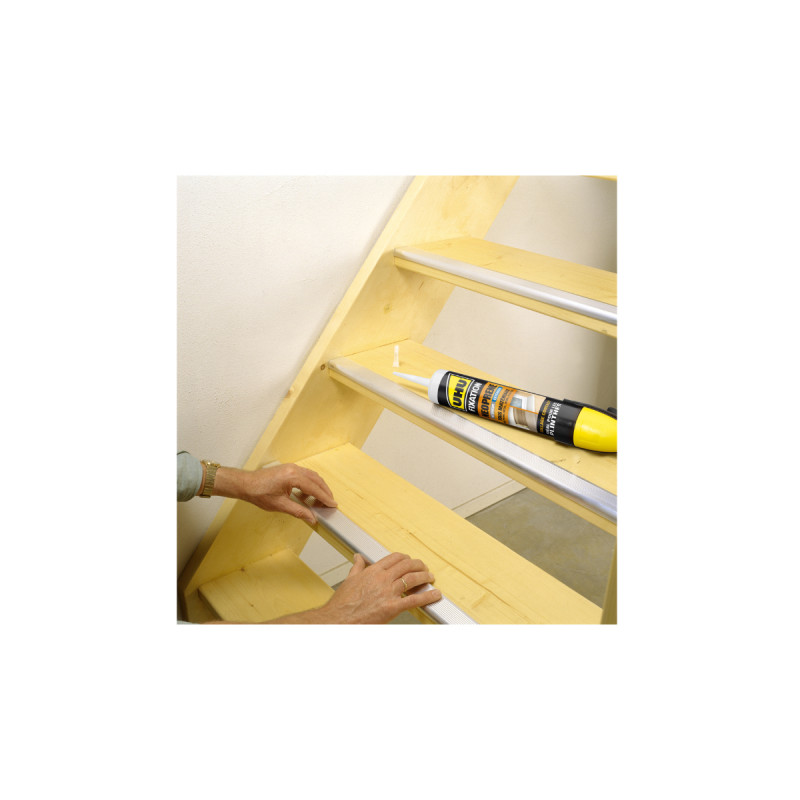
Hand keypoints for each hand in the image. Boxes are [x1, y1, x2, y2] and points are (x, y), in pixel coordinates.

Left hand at [211, 463, 336, 524]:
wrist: (246, 484)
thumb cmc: (259, 493)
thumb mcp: (280, 505)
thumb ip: (299, 511)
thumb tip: (311, 518)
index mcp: (293, 477)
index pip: (314, 488)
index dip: (325, 498)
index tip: (333, 505)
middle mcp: (294, 469)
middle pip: (316, 480)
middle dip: (325, 492)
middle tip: (330, 503)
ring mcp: (291, 468)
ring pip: (312, 477)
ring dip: (318, 488)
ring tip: (321, 501)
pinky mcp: (288, 469)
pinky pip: (305, 476)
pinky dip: (310, 485)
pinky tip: (308, 495)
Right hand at [317, 552, 441, 623]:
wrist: (338, 619)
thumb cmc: (342, 604)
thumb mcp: (349, 580)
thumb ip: (357, 567)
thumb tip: (358, 557)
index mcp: (373, 571)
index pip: (395, 558)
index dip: (406, 558)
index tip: (410, 561)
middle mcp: (382, 578)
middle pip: (407, 566)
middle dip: (419, 565)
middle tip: (424, 568)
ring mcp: (388, 592)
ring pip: (412, 579)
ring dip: (425, 577)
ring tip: (430, 578)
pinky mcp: (392, 607)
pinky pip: (414, 600)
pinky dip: (427, 596)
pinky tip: (435, 595)